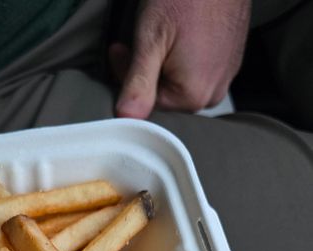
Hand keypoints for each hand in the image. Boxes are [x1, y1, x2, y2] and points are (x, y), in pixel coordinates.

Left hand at [112, 0, 250, 118]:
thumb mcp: (151, 40)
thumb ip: (138, 83)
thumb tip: (126, 118)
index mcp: (194, 95)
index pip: (149, 102)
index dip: (129, 76)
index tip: (119, 52)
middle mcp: (214, 91)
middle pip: (167, 96)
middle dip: (148, 71)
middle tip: (137, 42)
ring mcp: (226, 75)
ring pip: (183, 83)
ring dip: (166, 63)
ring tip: (162, 34)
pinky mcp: (231, 60)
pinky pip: (202, 69)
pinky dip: (187, 55)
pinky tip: (182, 32)